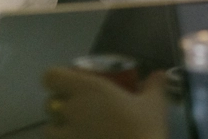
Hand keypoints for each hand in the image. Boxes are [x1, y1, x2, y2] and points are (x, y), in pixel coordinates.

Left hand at [42, 67, 168, 138]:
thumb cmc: (145, 128)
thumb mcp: (154, 104)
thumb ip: (154, 86)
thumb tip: (159, 74)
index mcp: (87, 89)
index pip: (51, 77)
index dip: (57, 79)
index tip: (72, 83)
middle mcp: (71, 111)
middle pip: (49, 105)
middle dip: (60, 108)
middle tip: (80, 111)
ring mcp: (67, 136)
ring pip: (49, 131)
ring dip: (59, 131)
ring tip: (79, 133)